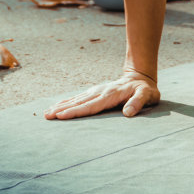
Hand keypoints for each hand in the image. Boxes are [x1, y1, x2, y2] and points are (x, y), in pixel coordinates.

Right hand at [44, 71, 160, 119]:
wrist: (140, 77)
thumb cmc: (145, 90)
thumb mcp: (146, 96)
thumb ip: (137, 103)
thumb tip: (127, 113)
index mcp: (111, 95)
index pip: (91, 106)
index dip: (76, 111)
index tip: (62, 116)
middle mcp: (100, 92)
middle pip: (79, 102)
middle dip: (62, 109)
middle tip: (47, 116)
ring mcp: (96, 91)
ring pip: (76, 99)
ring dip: (61, 106)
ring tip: (47, 113)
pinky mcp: (95, 92)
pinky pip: (78, 98)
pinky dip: (67, 102)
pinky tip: (58, 106)